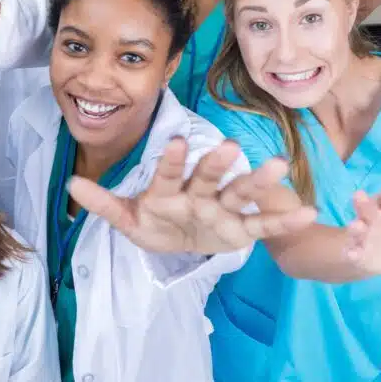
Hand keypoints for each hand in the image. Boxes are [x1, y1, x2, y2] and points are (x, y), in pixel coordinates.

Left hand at [68, 138, 318, 254]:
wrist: (178, 241)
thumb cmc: (154, 222)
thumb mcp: (127, 218)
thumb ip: (103, 203)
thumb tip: (70, 184)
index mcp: (168, 191)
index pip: (168, 173)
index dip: (170, 160)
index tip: (175, 140)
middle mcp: (198, 194)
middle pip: (209, 177)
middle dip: (217, 163)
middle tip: (229, 145)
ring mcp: (222, 210)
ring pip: (240, 192)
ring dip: (258, 180)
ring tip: (279, 165)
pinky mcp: (240, 230)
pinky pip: (263, 226)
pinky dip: (284, 221)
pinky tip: (310, 212)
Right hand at [343, 187, 380, 274]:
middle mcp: (372, 217)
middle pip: (366, 207)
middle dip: (363, 202)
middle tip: (359, 195)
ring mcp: (362, 234)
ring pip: (356, 228)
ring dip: (355, 226)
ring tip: (358, 225)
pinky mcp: (355, 250)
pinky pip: (352, 251)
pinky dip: (351, 252)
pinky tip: (352, 254)